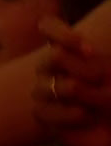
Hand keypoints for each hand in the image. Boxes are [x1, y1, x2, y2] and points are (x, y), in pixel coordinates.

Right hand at [33, 17, 110, 145]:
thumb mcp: (108, 76)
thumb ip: (94, 68)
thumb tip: (79, 75)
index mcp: (70, 50)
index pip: (49, 28)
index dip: (62, 34)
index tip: (89, 50)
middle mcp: (52, 67)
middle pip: (54, 57)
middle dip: (82, 70)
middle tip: (101, 80)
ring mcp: (45, 89)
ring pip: (47, 84)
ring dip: (75, 94)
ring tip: (94, 105)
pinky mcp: (42, 112)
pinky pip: (43, 110)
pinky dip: (67, 115)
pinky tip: (85, 118)